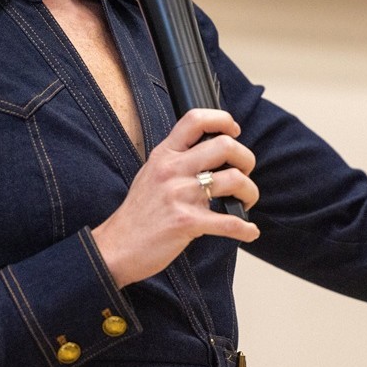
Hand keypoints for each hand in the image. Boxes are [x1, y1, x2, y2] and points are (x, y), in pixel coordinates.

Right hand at [90, 109, 260, 287]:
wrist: (116, 247)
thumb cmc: (138, 214)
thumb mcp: (151, 174)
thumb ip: (177, 161)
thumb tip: (211, 153)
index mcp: (164, 154)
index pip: (195, 119)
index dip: (222, 120)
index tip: (234, 131)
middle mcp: (172, 170)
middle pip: (225, 146)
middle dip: (246, 159)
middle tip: (244, 172)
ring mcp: (179, 195)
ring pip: (234, 180)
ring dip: (250, 192)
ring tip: (245, 202)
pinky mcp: (186, 222)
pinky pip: (229, 222)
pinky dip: (246, 228)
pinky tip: (249, 232)